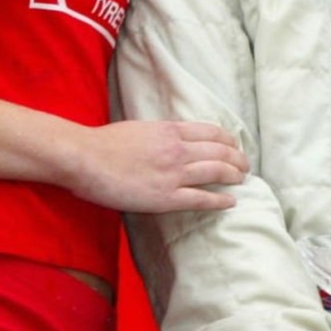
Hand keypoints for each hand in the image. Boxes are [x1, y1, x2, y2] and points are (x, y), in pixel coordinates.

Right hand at [66, 119, 247, 213]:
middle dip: (237, 158)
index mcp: (170, 130)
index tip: (235, 145)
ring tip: (242, 180)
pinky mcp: (166, 197)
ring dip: (234, 176)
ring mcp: (174, 173)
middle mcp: (178, 149)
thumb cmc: (104, 143)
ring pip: (217, 171)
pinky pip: (202, 198)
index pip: (211, 131)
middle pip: (220, 151)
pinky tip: (230, 202)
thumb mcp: (139, 128)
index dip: (228, 139)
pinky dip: (220, 200)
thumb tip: (168, 138)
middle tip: (245, 165)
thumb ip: (159, 134)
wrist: (85, 158)